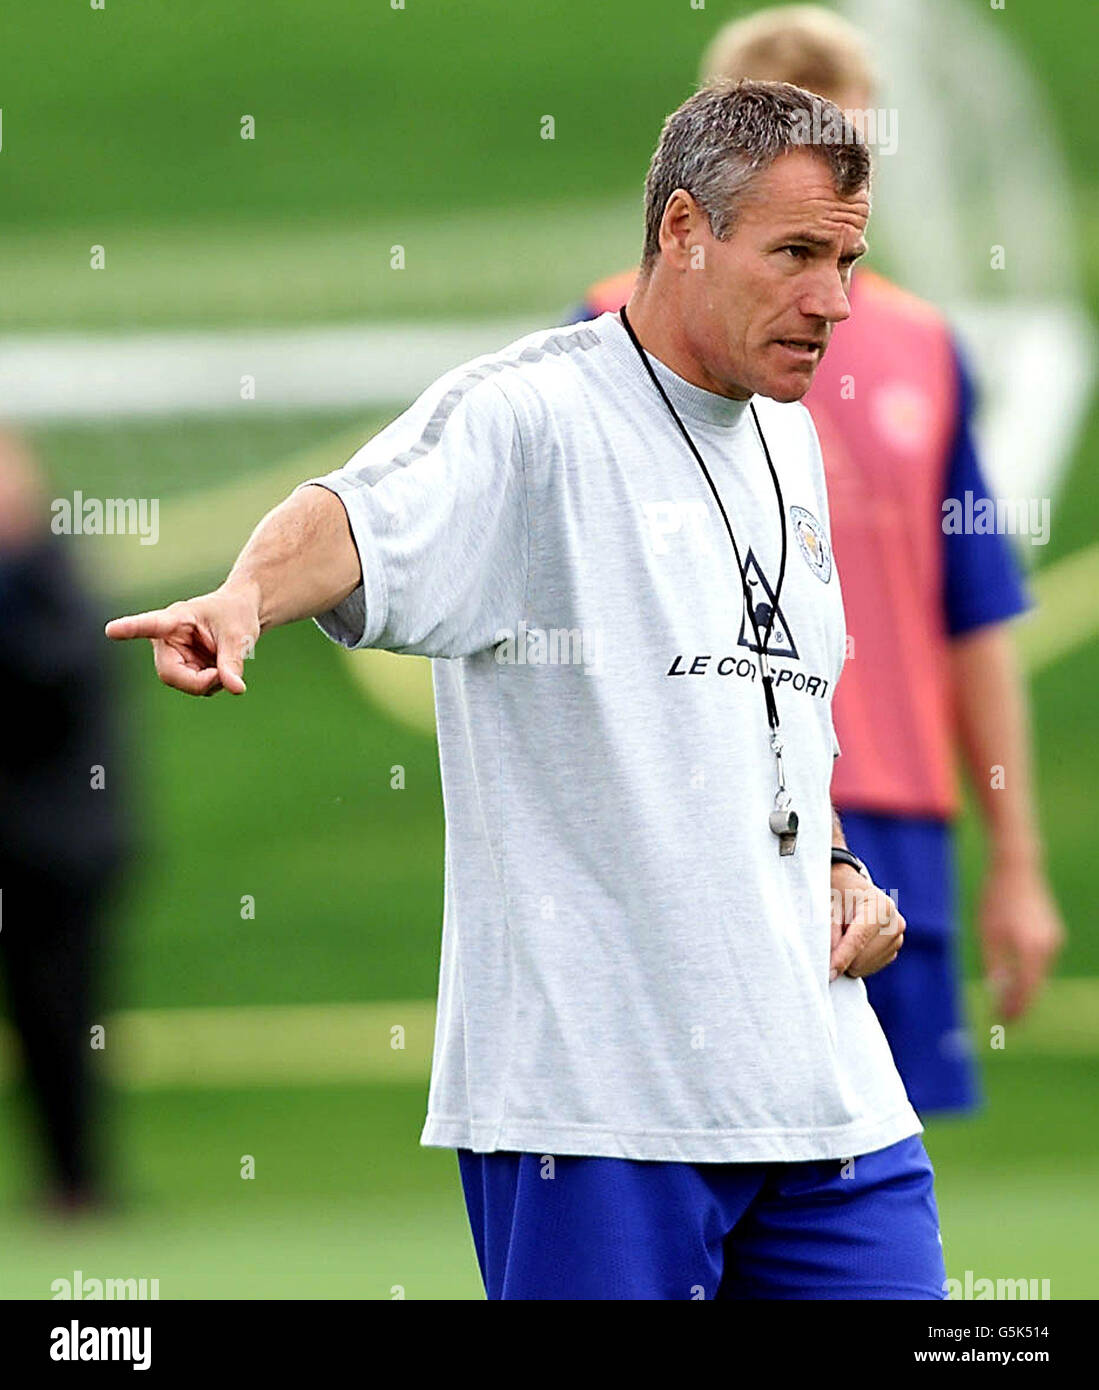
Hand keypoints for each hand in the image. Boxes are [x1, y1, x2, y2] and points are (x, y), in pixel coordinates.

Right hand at [105, 583, 260, 695]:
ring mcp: (173, 656)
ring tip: (227, 663)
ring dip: (210, 682)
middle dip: (198, 682)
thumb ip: (233, 661)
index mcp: (175, 620)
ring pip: (183, 683)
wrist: (240, 612)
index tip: (112, 630)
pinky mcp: (182, 668)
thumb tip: (236, 689)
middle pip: (169, 672)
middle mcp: (167, 639)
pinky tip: (222, 669)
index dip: (131, 628)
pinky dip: (213, 684)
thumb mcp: (239, 634)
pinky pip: (195, 687)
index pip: (151, 625)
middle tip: (226, 677)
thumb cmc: (235, 614)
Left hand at [829, 863, 904, 980]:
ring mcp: (897, 939)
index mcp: (881, 906)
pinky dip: (854, 961)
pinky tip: (851, 943)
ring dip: (847, 957)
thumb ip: (828, 929)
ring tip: (842, 934)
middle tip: (830, 935)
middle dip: (841, 954)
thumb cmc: (836, 892)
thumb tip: (831, 960)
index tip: (829, 973)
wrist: (849, 887)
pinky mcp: (893, 951)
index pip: (858, 940)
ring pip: (862, 966)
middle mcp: (895, 923)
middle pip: (861, 958)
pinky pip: (867, 968)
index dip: (842, 958)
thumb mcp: (827, 903)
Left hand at [979, 862, 1063, 1020]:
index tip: (1004, 1024)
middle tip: (1005, 1019)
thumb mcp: (989, 935)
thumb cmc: (996, 900)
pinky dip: (1030, 970)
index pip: (1026, 991)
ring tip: (1008, 1001)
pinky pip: (1041, 959)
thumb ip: (995, 966)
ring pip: (1039, 972)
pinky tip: (1017, 975)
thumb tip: (999, 993)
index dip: (1016, 1010)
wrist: (1016, 867)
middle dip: (1021, 1002)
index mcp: (1031, 951)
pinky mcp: (1053, 932)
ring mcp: (1054, 939)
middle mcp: (1048, 948)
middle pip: (1036, 985)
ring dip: (1025, 986)